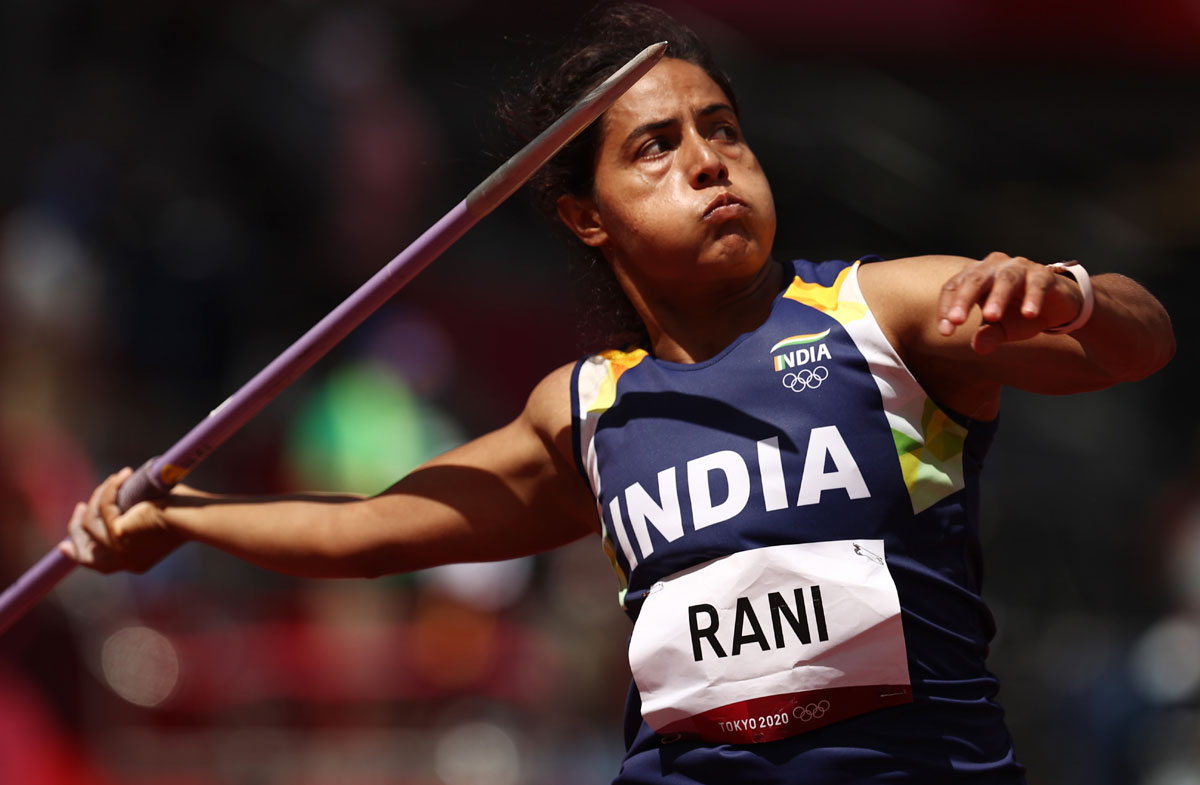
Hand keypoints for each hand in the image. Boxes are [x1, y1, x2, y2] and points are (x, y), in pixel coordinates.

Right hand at [59, 467, 182, 573]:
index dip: (78, 552)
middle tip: (80, 506)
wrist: (195, 517)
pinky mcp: (118, 534)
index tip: (65, 544)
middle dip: (77, 528)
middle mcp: (124, 561)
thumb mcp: (154, 519)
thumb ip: (134, 517)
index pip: (96, 564)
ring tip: (119, 478)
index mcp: (134, 561)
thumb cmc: (186, 513)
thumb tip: (122, 502)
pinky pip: (103, 507)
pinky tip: (124, 475)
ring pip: (90, 522)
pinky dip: (110, 488)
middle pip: (84, 550)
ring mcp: (118, 550)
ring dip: (100, 496)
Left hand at [937, 252, 1083, 353]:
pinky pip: (1036, 284)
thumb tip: (978, 347)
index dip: (946, 308)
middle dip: (964, 300)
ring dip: (997, 298)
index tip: (945, 333)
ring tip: (991, 317)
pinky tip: (1029, 314)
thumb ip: (988, 335)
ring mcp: (1019, 267)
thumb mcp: (1002, 330)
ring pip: (1005, 279)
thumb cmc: (1018, 314)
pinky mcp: (1043, 274)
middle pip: (974, 279)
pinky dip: (1032, 298)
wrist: (1056, 306)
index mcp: (974, 276)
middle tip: (957, 320)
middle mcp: (993, 267)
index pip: (953, 287)